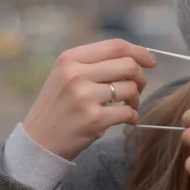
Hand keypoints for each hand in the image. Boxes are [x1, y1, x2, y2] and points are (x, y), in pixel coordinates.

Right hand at [23, 39, 155, 160]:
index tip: (151, 61)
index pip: (115, 46)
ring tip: (128, 106)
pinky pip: (129, 112)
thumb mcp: (66, 75)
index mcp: (70, 59)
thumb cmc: (59, 106)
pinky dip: (133, 116)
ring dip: (136, 99)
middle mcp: (76, 74)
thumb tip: (137, 57)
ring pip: (131, 88)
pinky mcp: (93, 119)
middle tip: (137, 89)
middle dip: (141, 77)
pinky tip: (127, 119)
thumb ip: (96, 63)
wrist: (38, 143)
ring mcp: (84, 97)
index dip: (139, 51)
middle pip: (128, 65)